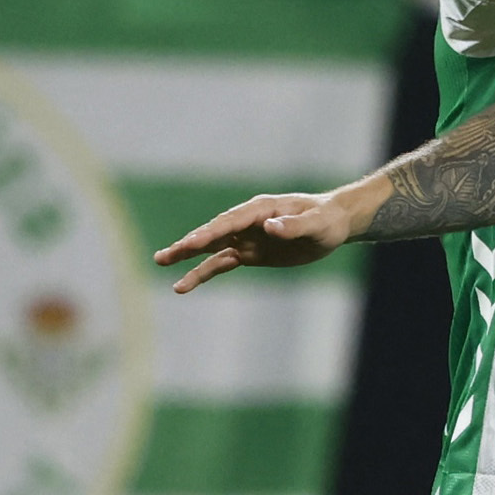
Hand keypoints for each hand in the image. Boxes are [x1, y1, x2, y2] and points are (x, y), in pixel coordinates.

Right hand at [152, 191, 356, 292]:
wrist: (334, 225)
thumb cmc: (327, 220)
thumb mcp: (316, 223)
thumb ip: (293, 225)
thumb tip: (269, 226)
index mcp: (261, 209)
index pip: (231, 222)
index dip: (211, 232)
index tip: (191, 243)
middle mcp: (247, 222)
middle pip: (213, 233)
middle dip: (189, 244)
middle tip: (164, 256)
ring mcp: (245, 238)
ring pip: (210, 248)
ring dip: (186, 256)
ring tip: (160, 262)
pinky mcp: (249, 253)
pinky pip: (221, 264)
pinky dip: (203, 273)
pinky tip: (183, 284)